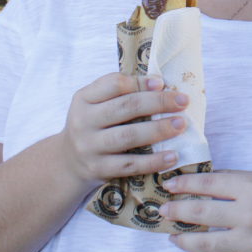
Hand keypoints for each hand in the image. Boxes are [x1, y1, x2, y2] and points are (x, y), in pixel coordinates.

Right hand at [58, 73, 189, 186]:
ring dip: (158, 130)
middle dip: (158, 103)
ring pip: (128, 136)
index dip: (140, 82)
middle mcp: (83, 121)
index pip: (113, 84)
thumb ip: (121, 91)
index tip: (163, 83)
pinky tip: (172, 156)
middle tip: (183, 102)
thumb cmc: (94, 125)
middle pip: (125, 107)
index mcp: (84, 99)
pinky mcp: (99, 169)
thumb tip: (162, 84)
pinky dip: (153, 161)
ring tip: (181, 125)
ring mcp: (90, 147)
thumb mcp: (96, 103)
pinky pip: (130, 164)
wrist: (68, 162)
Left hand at [162, 170, 251, 251]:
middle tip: (164, 211)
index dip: (184, 184)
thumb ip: (238, 180)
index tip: (170, 186)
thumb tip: (204, 181)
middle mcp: (251, 214)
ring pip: (203, 244)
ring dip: (183, 240)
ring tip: (174, 237)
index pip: (208, 183)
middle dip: (176, 212)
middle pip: (200, 213)